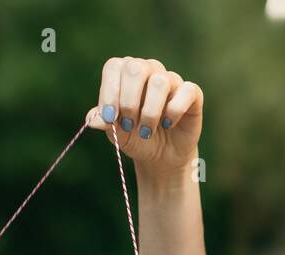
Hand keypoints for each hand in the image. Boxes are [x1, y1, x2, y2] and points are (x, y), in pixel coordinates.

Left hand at [86, 57, 202, 178]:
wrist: (161, 157)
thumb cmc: (136, 138)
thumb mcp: (117, 133)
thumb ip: (105, 123)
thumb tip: (93, 121)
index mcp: (126, 73)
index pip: (114, 67)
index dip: (109, 91)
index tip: (110, 118)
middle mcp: (148, 70)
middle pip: (135, 68)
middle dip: (129, 100)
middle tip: (129, 125)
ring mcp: (171, 79)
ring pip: (160, 81)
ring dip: (150, 112)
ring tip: (147, 131)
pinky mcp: (192, 93)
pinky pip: (187, 91)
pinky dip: (174, 111)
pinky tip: (168, 124)